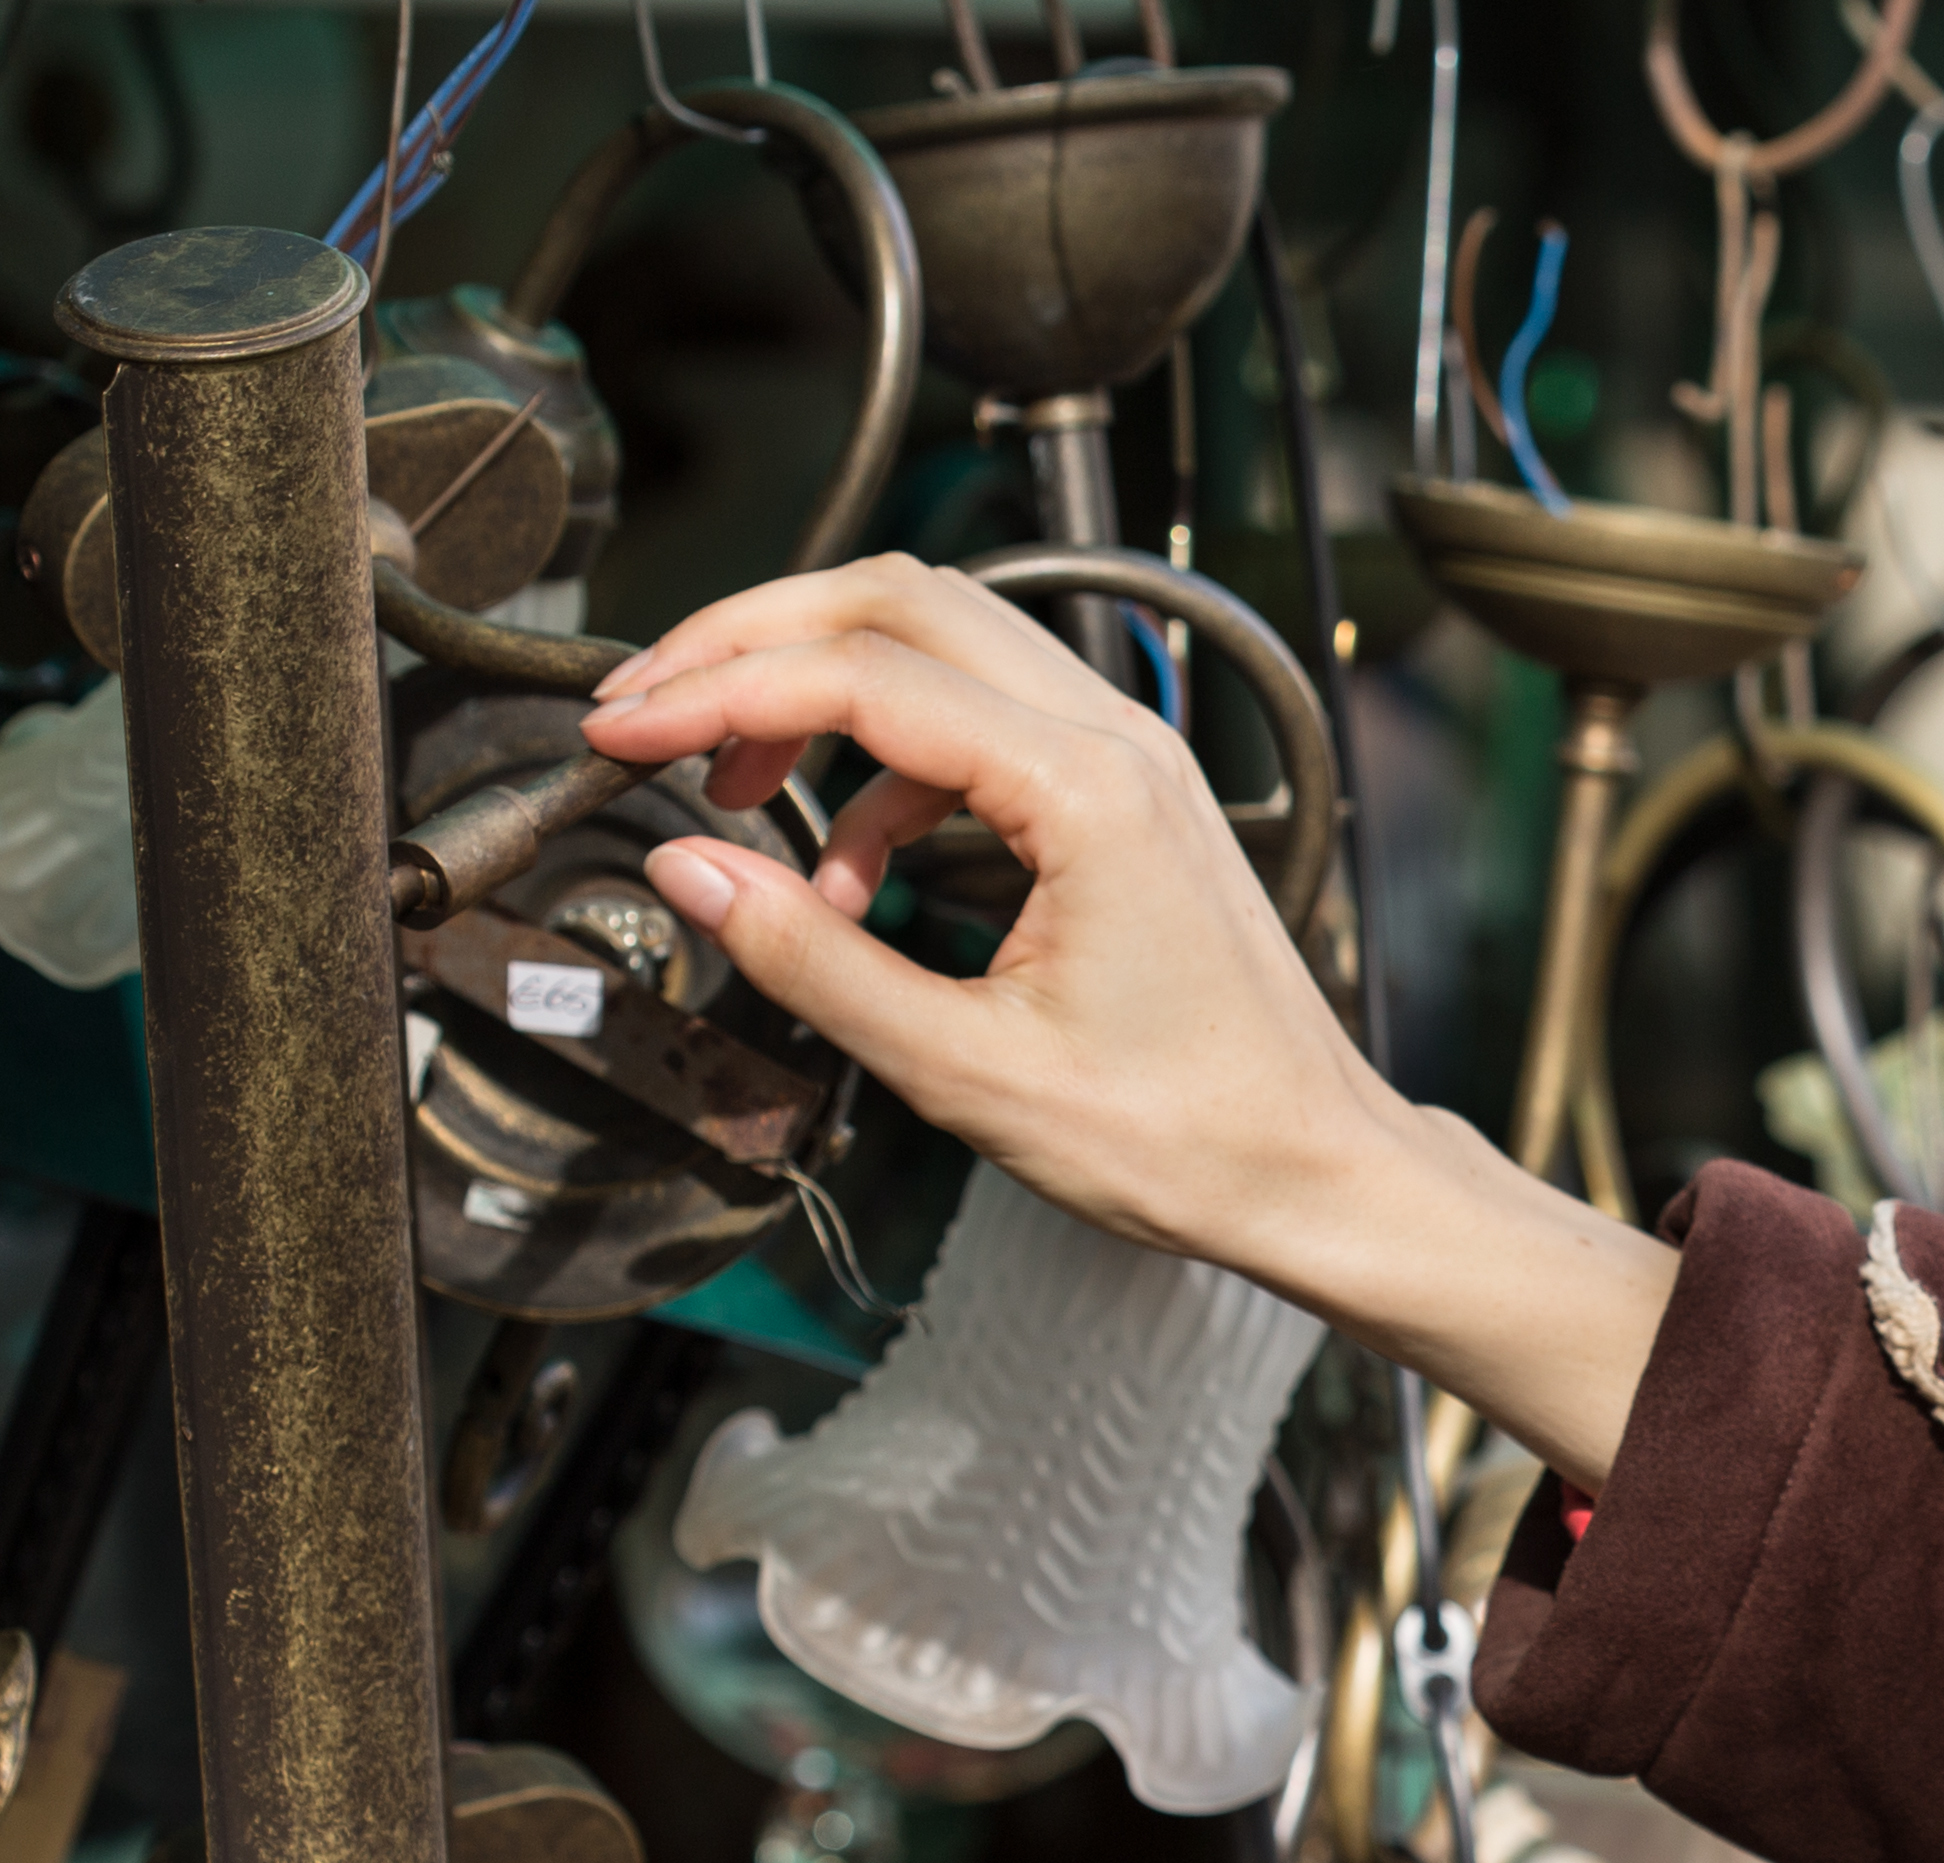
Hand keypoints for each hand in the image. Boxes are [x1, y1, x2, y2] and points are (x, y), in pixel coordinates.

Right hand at [581, 559, 1674, 1484]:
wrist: (1316, 1170)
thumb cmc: (1191, 1137)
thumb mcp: (969, 1072)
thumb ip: (816, 962)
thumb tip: (691, 875)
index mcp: (1088, 793)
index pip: (862, 675)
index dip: (717, 689)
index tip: (620, 726)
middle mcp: (1119, 744)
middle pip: (900, 604)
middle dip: (754, 642)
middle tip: (651, 706)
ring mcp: (1132, 759)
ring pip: (942, 643)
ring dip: (818, 692)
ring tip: (730, 789)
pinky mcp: (1127, 797)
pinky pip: (980, 722)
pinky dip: (888, 763)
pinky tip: (844, 869)